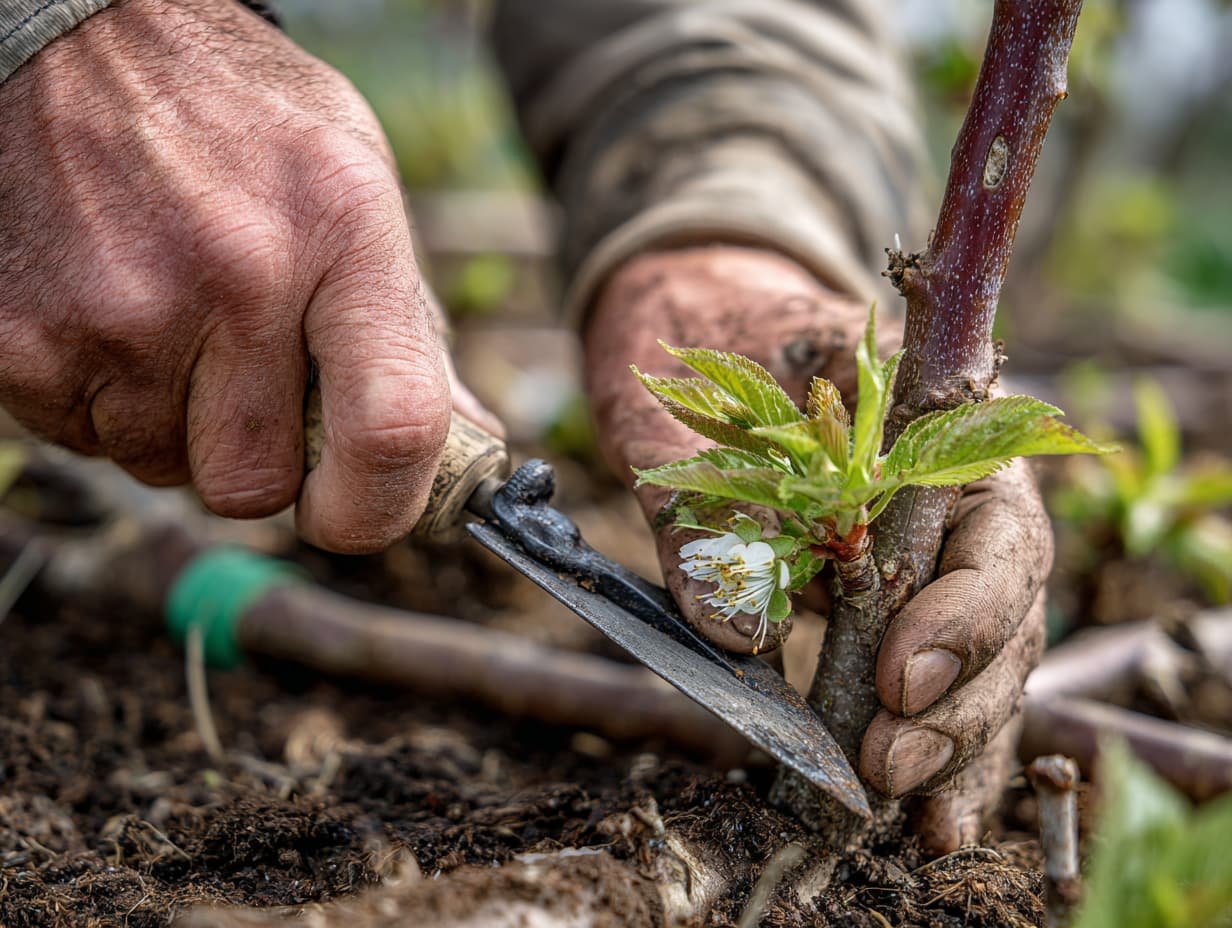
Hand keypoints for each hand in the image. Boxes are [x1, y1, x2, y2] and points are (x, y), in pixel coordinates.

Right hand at [0, 0, 492, 551]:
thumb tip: (468, 439)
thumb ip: (409, 325)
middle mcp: (233, 275)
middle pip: (256, 485)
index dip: (381, 506)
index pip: (393, 428)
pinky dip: (105, 401)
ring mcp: (117, 312)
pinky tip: (111, 313)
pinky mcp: (23, 341)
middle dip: (260, 458)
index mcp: (340, 231)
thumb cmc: (237, 120)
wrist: (72, 36)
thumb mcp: (354, 187)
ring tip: (172, 319)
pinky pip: (84, 441)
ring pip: (165, 468)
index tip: (357, 509)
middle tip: (246, 379)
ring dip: (177, 425)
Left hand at [586, 246, 1050, 851]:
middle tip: (890, 762)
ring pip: (979, 653)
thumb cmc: (698, 343)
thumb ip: (708, 516)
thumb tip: (733, 632)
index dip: (961, 611)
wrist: (688, 314)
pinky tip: (930, 811)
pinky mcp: (888, 598)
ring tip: (916, 809)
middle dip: (956, 695)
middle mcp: (947, 490)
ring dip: (952, 736)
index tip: (899, 676)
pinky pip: (930, 674)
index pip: (989, 525)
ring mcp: (924, 547)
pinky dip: (933, 742)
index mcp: (931, 421)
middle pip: (1000, 606)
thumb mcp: (687, 419)